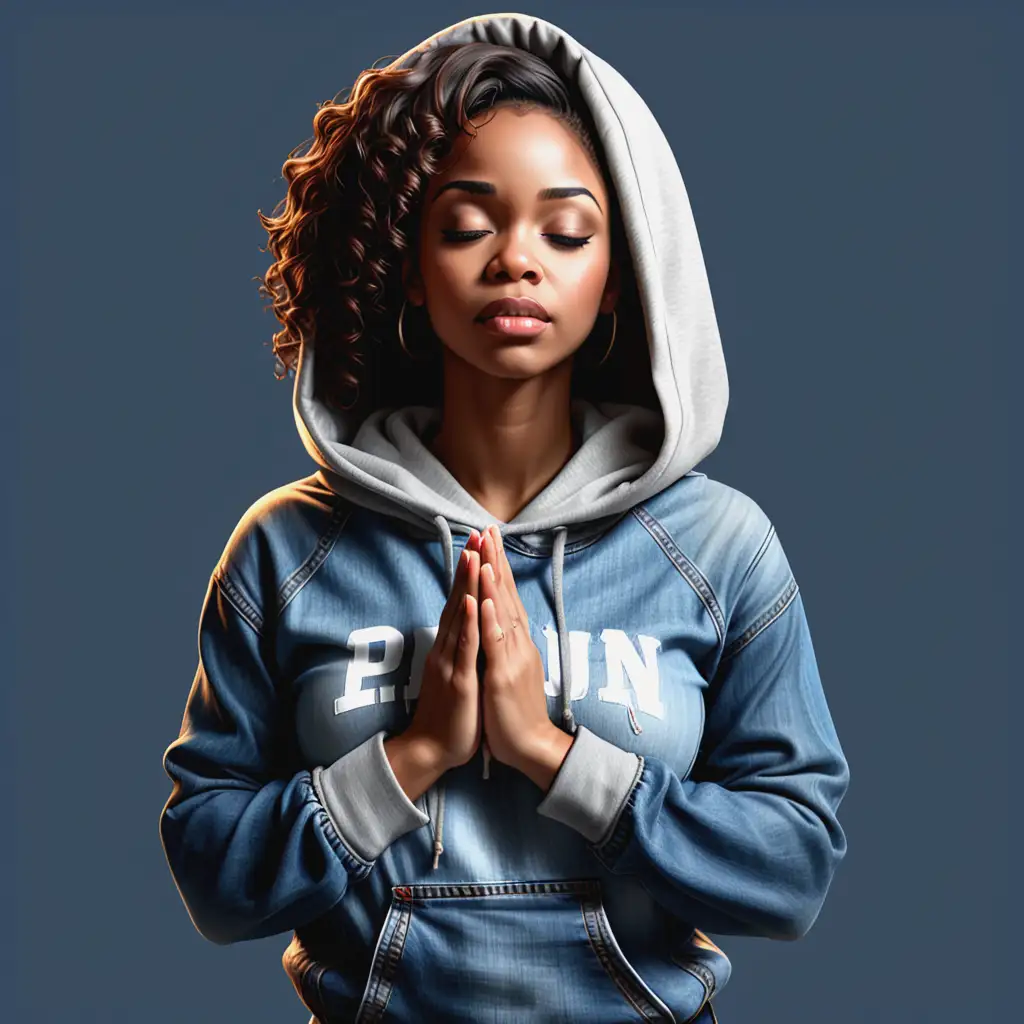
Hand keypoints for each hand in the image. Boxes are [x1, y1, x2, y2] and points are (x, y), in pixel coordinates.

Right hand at [405, 530, 483, 770]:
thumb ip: (461, 649)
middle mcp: (448, 648)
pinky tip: (470, 602)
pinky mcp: (460, 681)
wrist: (432, 750)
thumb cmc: (449, 714)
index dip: (469, 574)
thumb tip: (468, 628)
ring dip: (466, 585)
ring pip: (459, 617)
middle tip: (476, 535)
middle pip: (458, 600)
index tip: (478, 545)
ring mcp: (452, 663)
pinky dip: (468, 623)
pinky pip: (465, 648)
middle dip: (468, 568)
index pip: (460, 601)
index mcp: (451, 647)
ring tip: (473, 555)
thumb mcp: (458, 673)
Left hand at [477, 525, 562, 777]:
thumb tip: (501, 625)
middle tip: (489, 529)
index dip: (499, 567)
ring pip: (502, 612)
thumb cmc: (516, 713)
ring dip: (493, 581)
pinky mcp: (503, 676)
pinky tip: (485, 598)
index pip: (507, 596)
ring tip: (486, 551)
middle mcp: (517, 643)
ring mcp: (511, 658)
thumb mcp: (511, 671)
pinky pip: (495, 643)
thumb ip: (507, 646)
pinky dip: (491, 619)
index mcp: (516, 642)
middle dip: (496, 560)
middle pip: (506, 595)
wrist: (531, 747)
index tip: (490, 540)